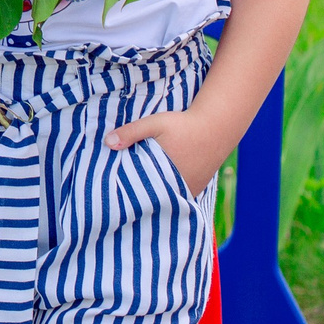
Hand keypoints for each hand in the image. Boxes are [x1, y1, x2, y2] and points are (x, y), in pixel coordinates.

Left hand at [103, 107, 234, 194]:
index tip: (114, 194)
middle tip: (121, 199)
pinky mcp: (195, 189)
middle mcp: (178, 187)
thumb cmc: (182, 125)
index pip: (140, 192)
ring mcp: (188, 190)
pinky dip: (167, 194)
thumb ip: (131, 132)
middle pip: (152, 198)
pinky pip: (177, 196)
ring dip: (153, 196)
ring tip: (136, 196)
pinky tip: (155, 190)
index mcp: (164, 173)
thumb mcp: (154, 124)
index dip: (127, 193)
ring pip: (165, 199)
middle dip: (138, 197)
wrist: (215, 127)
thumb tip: (107, 143)